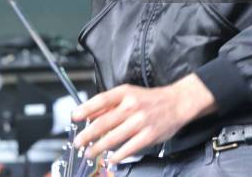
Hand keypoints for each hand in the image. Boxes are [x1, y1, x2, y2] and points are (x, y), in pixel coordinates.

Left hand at [71, 74, 216, 164]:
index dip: (86, 108)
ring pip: (113, 137)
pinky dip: (117, 155)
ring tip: (89, 152)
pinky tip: (111, 159)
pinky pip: (128, 148)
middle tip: (78, 142)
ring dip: (98, 147)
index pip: (101, 100)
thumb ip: (111, 104)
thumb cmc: (151, 99)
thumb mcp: (130, 94)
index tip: (75, 117)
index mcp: (125, 93)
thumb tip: (91, 112)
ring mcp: (140, 122)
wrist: (177, 103)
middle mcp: (132, 106)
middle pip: (104, 121)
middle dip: (87, 134)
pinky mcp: (148, 136)